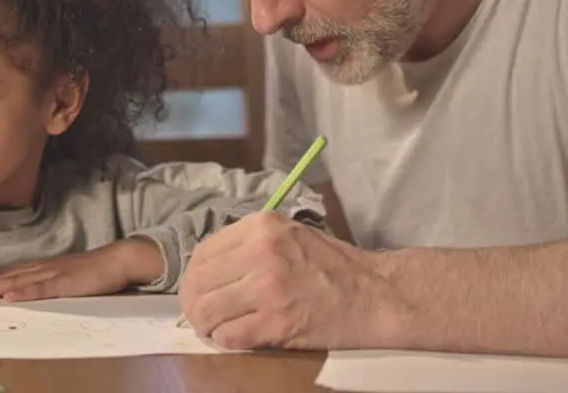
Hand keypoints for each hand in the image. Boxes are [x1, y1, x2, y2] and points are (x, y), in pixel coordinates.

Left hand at [0, 238, 163, 301]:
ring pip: (18, 281)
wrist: (118, 260)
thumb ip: (48, 282)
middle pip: (7, 276)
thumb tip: (27, 291)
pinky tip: (10, 297)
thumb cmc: (93, 271)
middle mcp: (43, 268)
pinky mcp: (66, 283)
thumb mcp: (65, 276)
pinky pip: (42, 289)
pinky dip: (24, 293)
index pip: (9, 273)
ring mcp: (54, 274)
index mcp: (42, 267)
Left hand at [178, 211, 411, 350]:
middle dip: (192, 303)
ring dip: (204, 324)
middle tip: (199, 315)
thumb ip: (249, 244)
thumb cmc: (334, 266)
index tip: (197, 289)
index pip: (203, 252)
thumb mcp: (289, 234)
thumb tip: (208, 267)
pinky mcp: (276, 323)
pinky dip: (223, 340)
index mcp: (262, 226)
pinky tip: (233, 338)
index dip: (193, 276)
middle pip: (198, 282)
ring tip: (213, 328)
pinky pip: (228, 335)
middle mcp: (261, 252)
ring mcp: (268, 288)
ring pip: (206, 310)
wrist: (376, 295)